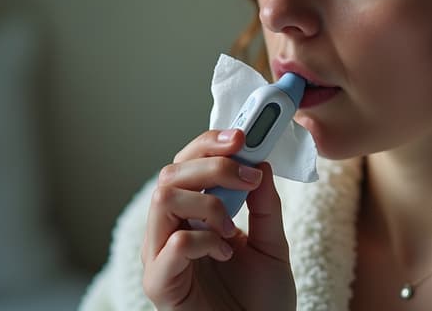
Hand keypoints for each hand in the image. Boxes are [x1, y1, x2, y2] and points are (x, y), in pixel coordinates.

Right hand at [141, 129, 296, 309]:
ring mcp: (161, 256)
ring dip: (207, 202)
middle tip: (247, 176)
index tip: (242, 136)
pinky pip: (173, 245)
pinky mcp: (160, 284)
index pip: (186, 164)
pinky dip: (204, 240)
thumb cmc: (260, 300)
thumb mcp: (271, 243)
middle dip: (212, 165)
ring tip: (232, 226)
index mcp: (191, 215)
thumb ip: (264, 205)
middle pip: (171, 173)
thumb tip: (260, 162)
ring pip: (164, 200)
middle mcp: (170, 230)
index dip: (209, 144)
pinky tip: (224, 253)